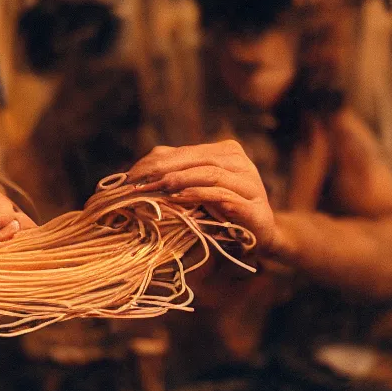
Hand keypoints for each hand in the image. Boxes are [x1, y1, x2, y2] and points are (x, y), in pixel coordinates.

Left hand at [127, 140, 283, 254]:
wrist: (261, 238)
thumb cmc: (223, 213)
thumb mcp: (198, 190)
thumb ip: (176, 176)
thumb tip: (137, 173)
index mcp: (226, 152)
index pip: (184, 152)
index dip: (155, 163)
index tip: (129, 177)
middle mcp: (241, 162)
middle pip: (195, 159)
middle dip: (162, 171)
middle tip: (137, 184)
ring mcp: (251, 184)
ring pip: (210, 173)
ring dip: (179, 180)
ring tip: (155, 189)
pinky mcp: (255, 208)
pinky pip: (223, 196)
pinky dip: (198, 196)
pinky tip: (178, 200)